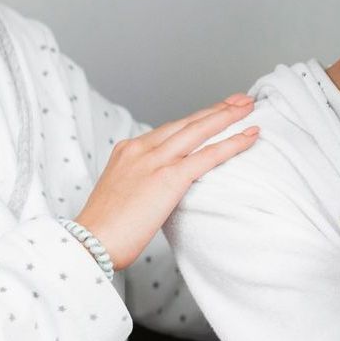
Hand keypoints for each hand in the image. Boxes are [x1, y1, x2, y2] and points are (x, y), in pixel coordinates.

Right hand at [75, 95, 257, 269]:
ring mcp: (154, 161)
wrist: (90, 242)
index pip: (170, 129)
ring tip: (249, 107)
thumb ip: (143, 180)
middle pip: (187, 122)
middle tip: (241, 99)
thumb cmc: (105, 227)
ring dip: (227, 116)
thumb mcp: (122, 192)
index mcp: (129, 150)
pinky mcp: (168, 178)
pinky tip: (249, 136)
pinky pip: (207, 155)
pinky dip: (231, 144)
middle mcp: (141, 148)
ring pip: (199, 130)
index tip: (215, 111)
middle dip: (216, 109)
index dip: (196, 118)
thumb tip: (163, 185)